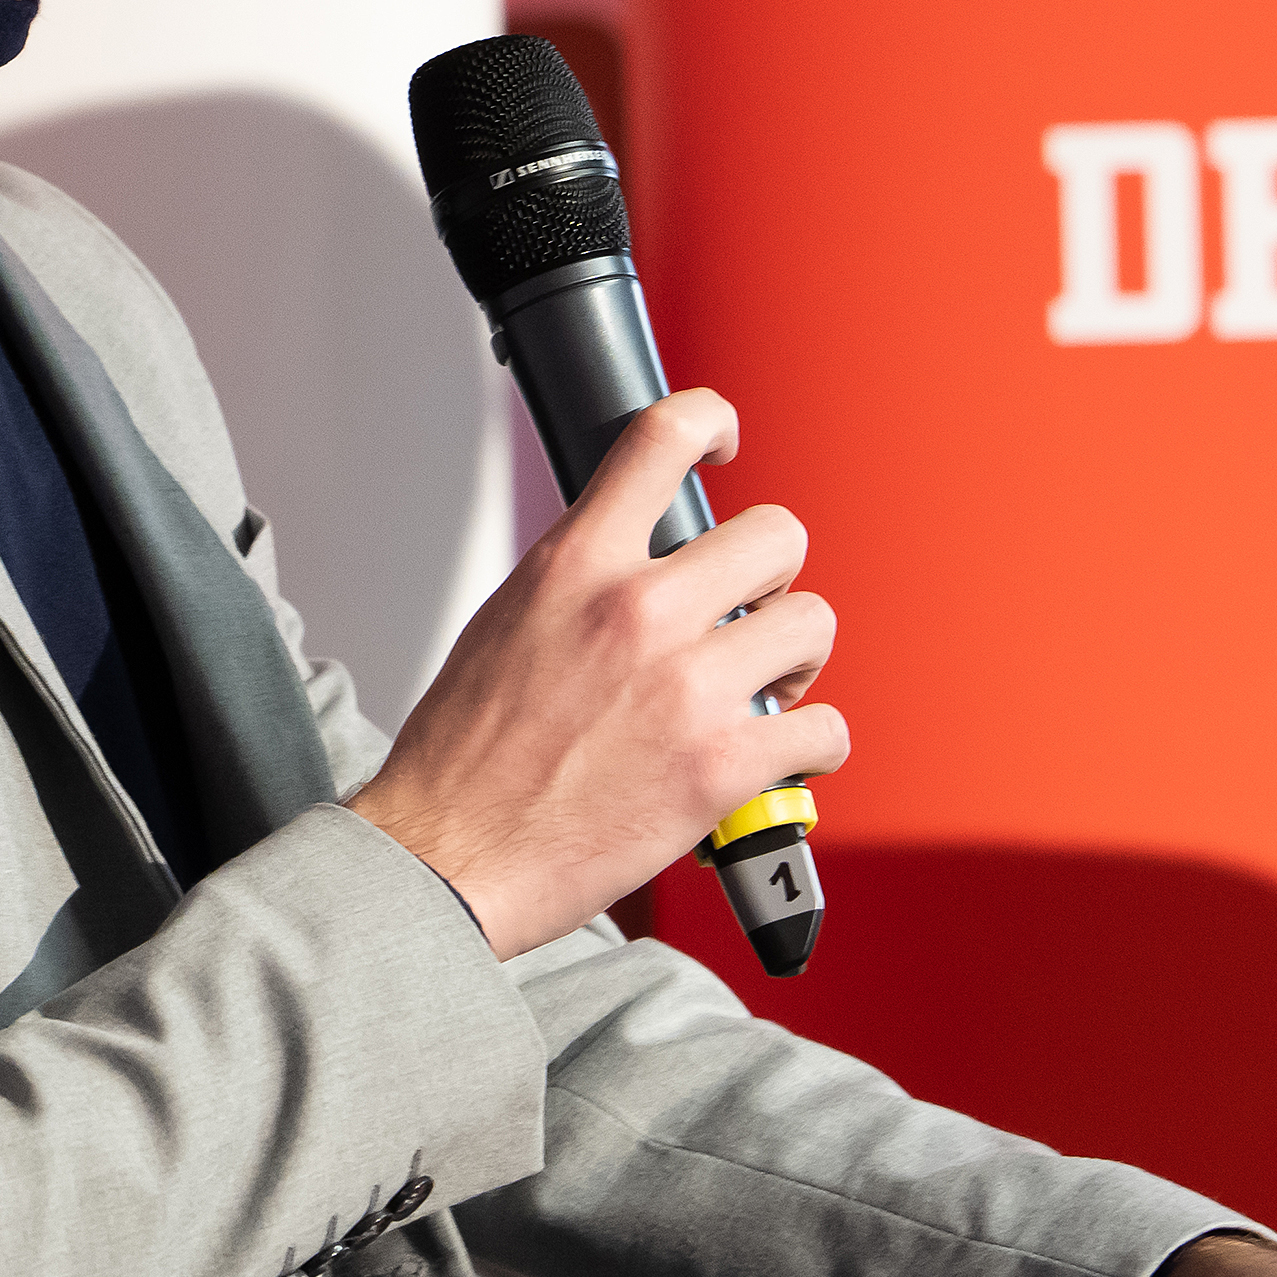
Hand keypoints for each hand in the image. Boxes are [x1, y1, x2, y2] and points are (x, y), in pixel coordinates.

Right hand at [345, 389, 844, 955]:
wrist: (449, 856)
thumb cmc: (465, 755)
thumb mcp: (506, 621)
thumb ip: (581, 579)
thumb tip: (637, 564)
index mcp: (575, 564)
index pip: (662, 435)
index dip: (710, 421)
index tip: (723, 444)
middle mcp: (638, 609)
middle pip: (777, 535)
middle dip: (771, 577)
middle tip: (749, 614)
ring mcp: (689, 686)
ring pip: (813, 625)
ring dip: (797, 659)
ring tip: (762, 688)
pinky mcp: (725, 766)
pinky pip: (826, 730)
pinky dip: (812, 744)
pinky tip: (776, 753)